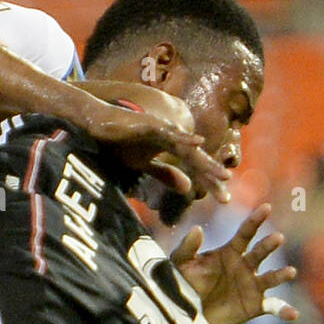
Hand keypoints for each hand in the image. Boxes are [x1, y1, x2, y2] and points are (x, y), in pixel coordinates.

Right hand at [81, 101, 230, 202]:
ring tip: (223, 175)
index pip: (194, 167)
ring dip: (205, 162)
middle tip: (226, 198)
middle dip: (212, 177)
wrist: (98, 124)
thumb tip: (187, 187)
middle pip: (196, 159)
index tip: (223, 199)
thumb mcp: (144, 165)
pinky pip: (169, 133)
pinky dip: (183, 138)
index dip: (208, 182)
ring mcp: (162, 130)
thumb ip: (165, 174)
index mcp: (172, 147)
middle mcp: (172, 137)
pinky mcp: (149, 125)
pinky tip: (198, 144)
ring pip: (188, 148)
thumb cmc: (120, 142)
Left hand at [172, 203, 298, 323]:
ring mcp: (253, 285)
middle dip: (269, 245)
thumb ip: (187, 247)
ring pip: (271, 278)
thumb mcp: (181, 265)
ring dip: (281, 275)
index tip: (266, 208)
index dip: (256, 220)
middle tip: (277, 238)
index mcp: (231, 252)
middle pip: (260, 252)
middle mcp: (246, 266)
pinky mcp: (256, 306)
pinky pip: (272, 307)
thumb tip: (197, 229)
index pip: (245, 233)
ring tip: (290, 272)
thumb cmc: (185, 285)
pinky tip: (293, 314)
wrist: (190, 316)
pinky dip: (284, 310)